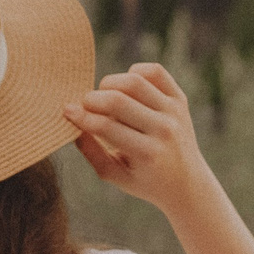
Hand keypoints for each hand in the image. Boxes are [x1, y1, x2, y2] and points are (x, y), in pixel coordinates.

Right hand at [64, 64, 216, 218]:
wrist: (187, 182)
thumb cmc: (144, 181)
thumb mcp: (114, 176)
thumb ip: (91, 151)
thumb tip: (72, 122)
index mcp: (147, 154)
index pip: (105, 126)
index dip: (81, 116)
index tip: (66, 111)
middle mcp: (164, 130)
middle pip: (117, 100)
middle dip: (92, 99)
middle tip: (85, 106)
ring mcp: (174, 112)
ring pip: (134, 80)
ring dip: (110, 84)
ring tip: (104, 97)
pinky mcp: (179, 98)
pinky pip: (154, 71)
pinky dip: (133, 72)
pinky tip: (126, 89)